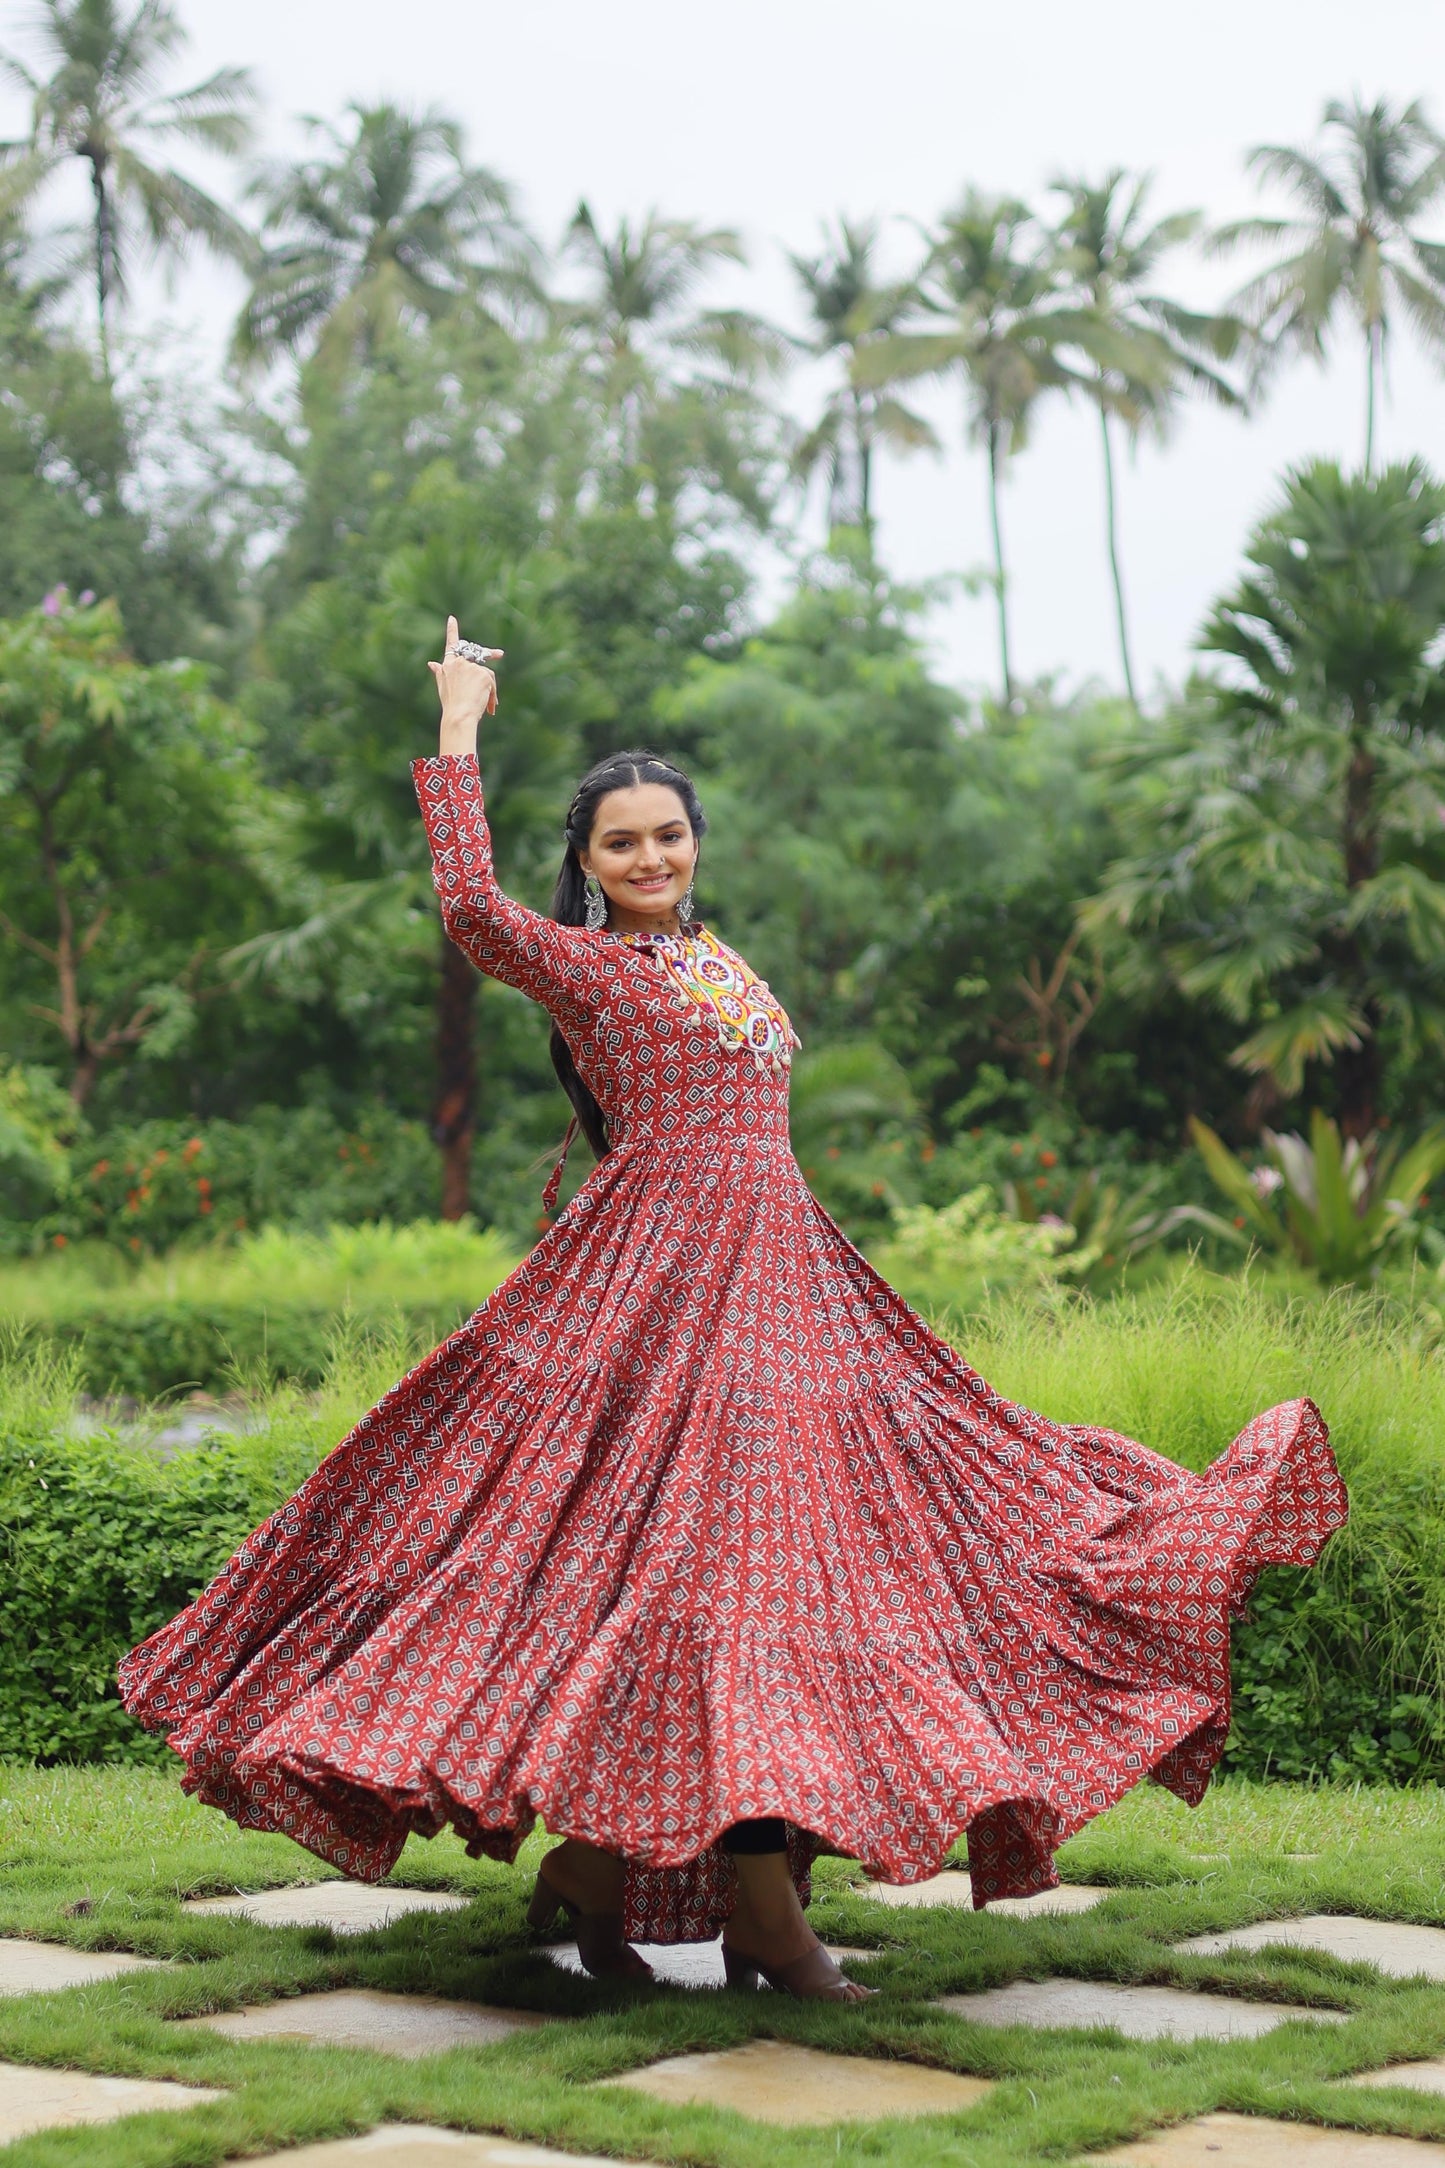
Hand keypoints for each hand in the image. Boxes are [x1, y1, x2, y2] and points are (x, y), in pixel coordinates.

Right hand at [428, 615, 502, 755]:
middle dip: (489, 654)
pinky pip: (492, 683)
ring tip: (486, 706)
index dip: (452, 630)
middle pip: (476, 655)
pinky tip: (489, 707)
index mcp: (448, 664)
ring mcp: (472, 667)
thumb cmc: (450, 705)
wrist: (458, 716)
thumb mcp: (443, 686)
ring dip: (489, 688)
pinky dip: (492, 695)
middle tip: (499, 654)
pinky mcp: (484, 674)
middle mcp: (459, 662)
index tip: (452, 618)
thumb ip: (440, 672)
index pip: (451, 644)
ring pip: (486, 673)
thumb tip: (431, 663)